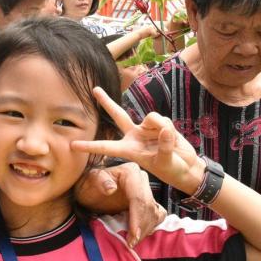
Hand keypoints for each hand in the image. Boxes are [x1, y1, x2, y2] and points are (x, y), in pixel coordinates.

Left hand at [72, 88, 199, 191]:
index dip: (90, 146)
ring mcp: (147, 129)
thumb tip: (164, 129)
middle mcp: (135, 136)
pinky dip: (170, 128)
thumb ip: (164, 146)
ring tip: (169, 142)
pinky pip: (163, 120)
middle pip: (118, 115)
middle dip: (106, 102)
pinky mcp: (160, 125)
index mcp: (130, 150)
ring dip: (162, 127)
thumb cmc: (173, 170)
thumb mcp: (166, 163)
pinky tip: (173, 137)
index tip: (73, 145)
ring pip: (152, 118)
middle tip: (94, 89)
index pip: (106, 147)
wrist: (187, 168)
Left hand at [75, 161, 165, 246]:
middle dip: (141, 227)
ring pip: (154, 212)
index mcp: (131, 172)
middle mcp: (142, 179)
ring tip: (133, 241)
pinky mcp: (147, 201)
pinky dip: (151, 225)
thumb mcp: (90, 180)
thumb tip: (111, 188)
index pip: (139, 198)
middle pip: (148, 207)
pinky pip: (157, 214)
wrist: (90, 189)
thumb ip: (100, 180)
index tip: (133, 234)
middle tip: (132, 242)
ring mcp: (146, 190)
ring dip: (146, 229)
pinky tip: (140, 234)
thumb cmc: (89, 184)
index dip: (137, 218)